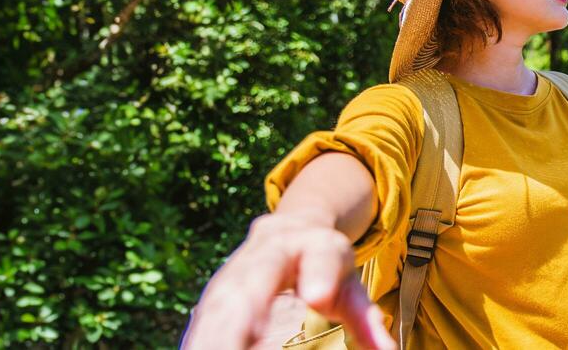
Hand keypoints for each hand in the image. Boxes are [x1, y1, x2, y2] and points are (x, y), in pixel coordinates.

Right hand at [183, 210, 395, 349]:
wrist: (286, 229)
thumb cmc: (324, 263)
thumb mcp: (350, 284)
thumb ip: (366, 318)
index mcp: (313, 245)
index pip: (321, 256)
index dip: (320, 274)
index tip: (319, 297)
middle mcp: (268, 255)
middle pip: (255, 284)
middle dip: (244, 318)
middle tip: (244, 343)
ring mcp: (235, 274)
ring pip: (219, 305)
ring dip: (212, 335)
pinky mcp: (214, 296)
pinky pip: (203, 322)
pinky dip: (201, 340)